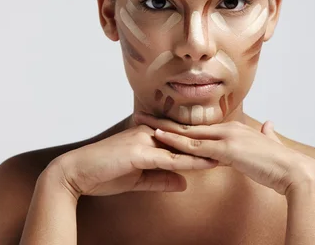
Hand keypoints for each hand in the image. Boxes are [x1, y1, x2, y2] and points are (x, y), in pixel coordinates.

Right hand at [47, 123, 217, 197]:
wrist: (76, 173)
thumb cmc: (104, 174)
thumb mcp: (139, 179)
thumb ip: (162, 178)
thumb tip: (184, 181)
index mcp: (149, 135)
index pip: (182, 139)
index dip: (204, 144)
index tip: (225, 149)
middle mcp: (149, 132)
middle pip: (187, 138)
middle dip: (211, 144)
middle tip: (237, 148)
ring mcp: (144, 139)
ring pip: (182, 146)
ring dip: (207, 151)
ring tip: (230, 155)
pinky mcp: (138, 152)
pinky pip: (169, 158)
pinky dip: (190, 162)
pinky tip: (206, 165)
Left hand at [133, 112, 314, 195]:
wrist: (294, 171)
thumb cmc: (282, 164)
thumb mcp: (270, 146)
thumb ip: (266, 135)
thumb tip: (268, 127)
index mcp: (235, 130)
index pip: (200, 127)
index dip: (179, 125)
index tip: (162, 121)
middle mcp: (228, 129)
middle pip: (189, 126)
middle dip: (164, 122)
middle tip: (142, 117)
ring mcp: (227, 138)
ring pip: (189, 134)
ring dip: (164, 130)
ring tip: (142, 126)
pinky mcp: (228, 150)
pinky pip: (197, 148)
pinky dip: (177, 143)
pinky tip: (161, 141)